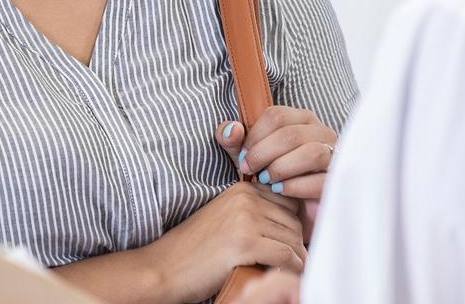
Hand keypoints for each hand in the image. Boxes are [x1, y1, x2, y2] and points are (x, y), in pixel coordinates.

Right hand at [143, 182, 305, 303]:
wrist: (166, 268)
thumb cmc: (196, 250)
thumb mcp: (226, 219)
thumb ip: (254, 213)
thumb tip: (292, 225)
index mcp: (242, 189)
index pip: (288, 200)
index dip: (294, 222)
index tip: (294, 240)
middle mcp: (245, 198)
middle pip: (294, 218)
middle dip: (297, 241)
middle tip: (297, 259)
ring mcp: (245, 218)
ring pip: (293, 237)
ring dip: (298, 256)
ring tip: (295, 269)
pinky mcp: (245, 242)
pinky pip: (285, 255)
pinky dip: (293, 267)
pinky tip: (290, 274)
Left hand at [216, 107, 336, 240]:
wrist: (293, 216)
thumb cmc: (273, 180)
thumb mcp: (248, 159)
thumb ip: (233, 142)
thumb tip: (231, 129)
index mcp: (301, 120)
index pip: (277, 115)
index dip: (254, 135)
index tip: (241, 156)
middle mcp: (321, 134)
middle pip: (291, 134)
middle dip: (263, 153)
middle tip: (248, 170)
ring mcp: (334, 157)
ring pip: (311, 152)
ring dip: (281, 167)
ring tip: (265, 181)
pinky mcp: (338, 182)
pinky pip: (320, 180)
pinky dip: (295, 186)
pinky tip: (279, 192)